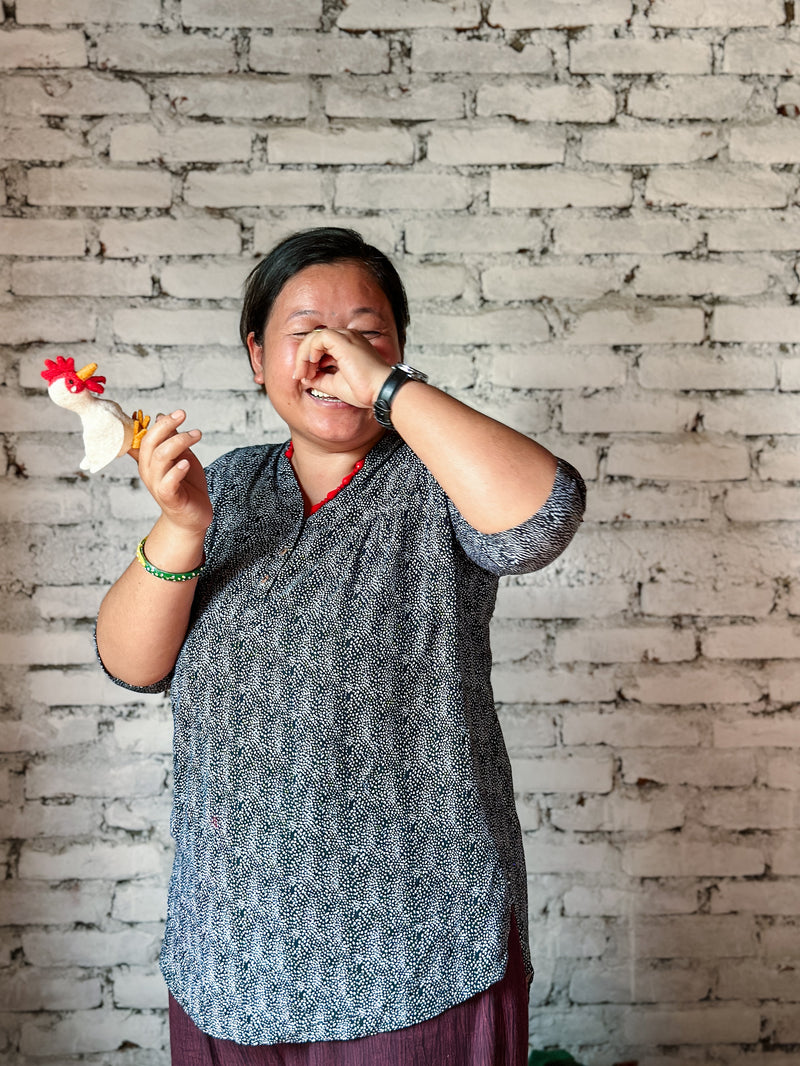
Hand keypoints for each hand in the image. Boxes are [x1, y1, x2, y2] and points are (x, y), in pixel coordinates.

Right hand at [132, 410, 212, 535]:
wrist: (192, 516)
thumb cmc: (187, 485)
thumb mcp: (181, 457)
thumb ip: (171, 440)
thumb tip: (161, 417)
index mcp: (149, 460)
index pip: (146, 436)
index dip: (160, 423)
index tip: (179, 413)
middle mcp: (149, 471)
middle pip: (151, 443)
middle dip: (167, 426)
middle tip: (184, 415)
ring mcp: (157, 485)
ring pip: (160, 458)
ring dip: (178, 442)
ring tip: (196, 435)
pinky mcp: (168, 498)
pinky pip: (168, 482)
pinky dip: (176, 471)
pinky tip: (186, 463)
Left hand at [292, 328, 392, 408]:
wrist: (380, 391)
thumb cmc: (365, 390)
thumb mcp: (335, 384)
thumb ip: (320, 378)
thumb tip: (304, 377)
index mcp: (348, 346)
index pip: (321, 346)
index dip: (309, 360)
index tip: (305, 378)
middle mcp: (348, 338)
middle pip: (316, 339)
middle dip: (303, 357)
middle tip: (300, 375)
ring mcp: (346, 337)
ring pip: (314, 336)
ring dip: (304, 355)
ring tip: (303, 372)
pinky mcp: (343, 340)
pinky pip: (318, 337)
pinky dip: (310, 350)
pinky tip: (312, 363)